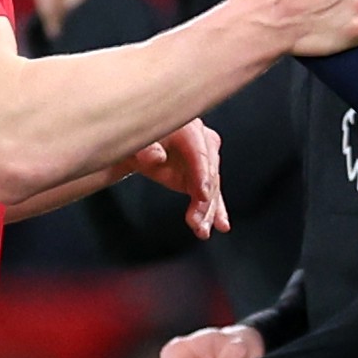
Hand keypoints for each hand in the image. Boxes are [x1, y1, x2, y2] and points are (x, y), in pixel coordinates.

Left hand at [130, 120, 225, 237]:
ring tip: (201, 230)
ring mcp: (203, 160)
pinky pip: (211, 195)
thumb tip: (156, 157)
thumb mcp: (136, 141)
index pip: (200, 151)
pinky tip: (221, 225)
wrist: (137, 144)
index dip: (202, 173)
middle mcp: (201, 141)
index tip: (202, 194)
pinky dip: (214, 211)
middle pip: (209, 173)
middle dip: (204, 200)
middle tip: (196, 221)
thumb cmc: (137, 138)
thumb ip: (145, 148)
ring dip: (207, 211)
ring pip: (211, 187)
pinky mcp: (201, 176)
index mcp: (187, 127)